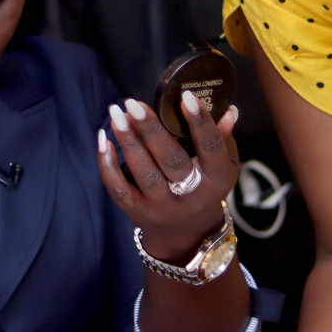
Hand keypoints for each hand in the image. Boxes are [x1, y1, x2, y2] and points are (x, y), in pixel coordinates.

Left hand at [99, 91, 239, 260]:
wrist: (188, 236)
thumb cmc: (206, 187)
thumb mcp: (223, 167)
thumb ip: (222, 138)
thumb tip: (227, 109)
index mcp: (217, 180)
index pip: (210, 147)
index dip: (200, 122)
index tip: (185, 95)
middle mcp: (192, 196)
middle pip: (170, 160)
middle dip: (150, 129)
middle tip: (133, 103)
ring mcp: (164, 208)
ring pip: (144, 173)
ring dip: (128, 141)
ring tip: (116, 114)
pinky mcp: (140, 214)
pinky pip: (120, 190)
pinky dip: (108, 165)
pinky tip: (103, 139)